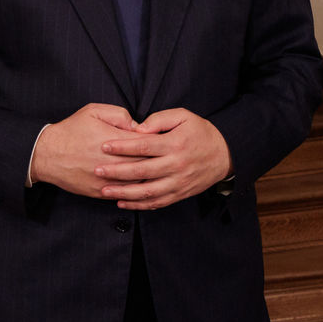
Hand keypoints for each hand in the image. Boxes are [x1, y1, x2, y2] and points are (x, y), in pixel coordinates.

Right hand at [29, 103, 148, 196]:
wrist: (46, 155)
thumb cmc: (71, 130)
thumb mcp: (94, 111)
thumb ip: (120, 115)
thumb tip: (138, 126)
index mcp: (114, 140)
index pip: (148, 142)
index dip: (156, 140)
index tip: (160, 139)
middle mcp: (113, 162)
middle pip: (147, 163)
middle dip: (156, 159)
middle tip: (162, 155)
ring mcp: (107, 180)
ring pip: (139, 182)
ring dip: (147, 176)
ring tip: (155, 170)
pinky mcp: (100, 192)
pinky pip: (125, 193)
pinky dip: (133, 188)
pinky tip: (139, 182)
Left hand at [97, 107, 232, 209]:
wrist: (225, 154)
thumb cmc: (200, 132)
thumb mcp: (184, 116)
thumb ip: (159, 119)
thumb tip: (137, 129)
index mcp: (175, 144)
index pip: (144, 146)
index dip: (122, 146)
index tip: (104, 146)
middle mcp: (176, 165)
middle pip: (142, 170)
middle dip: (117, 171)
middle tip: (97, 170)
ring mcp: (178, 182)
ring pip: (147, 191)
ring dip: (123, 193)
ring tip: (104, 190)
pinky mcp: (180, 194)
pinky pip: (157, 202)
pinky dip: (138, 205)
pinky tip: (122, 202)